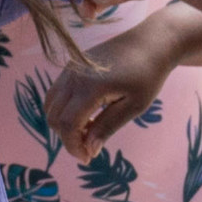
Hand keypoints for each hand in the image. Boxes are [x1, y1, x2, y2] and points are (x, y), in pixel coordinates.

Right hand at [45, 18, 181, 160]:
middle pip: (54, 117)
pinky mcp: (71, 66)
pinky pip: (56, 93)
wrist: (150, 42)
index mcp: (91, 86)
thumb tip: (88, 149)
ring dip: (64, 124)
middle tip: (90, 147)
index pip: (68, 125)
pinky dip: (64, 110)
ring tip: (90, 130)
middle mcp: (74, 76)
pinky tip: (88, 115)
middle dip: (68, 138)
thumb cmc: (148, 75)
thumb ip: (108, 127)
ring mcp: (70, 69)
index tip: (88, 159)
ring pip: (51, 106)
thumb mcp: (134, 106)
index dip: (74, 146)